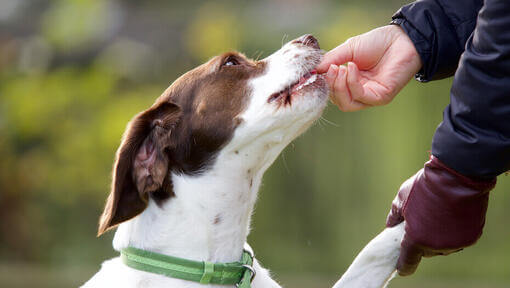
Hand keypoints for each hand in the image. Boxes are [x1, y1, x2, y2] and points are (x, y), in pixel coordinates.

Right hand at [316, 25, 421, 110]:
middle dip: (330, 85)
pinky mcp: (381, 98)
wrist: (401, 39)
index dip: (324, 83)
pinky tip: (352, 67)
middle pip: (338, 100)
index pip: (332, 91)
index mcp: (351, 82)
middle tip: (330, 68)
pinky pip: (360, 96)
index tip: (317, 70)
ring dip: (339, 86)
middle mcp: (360, 92)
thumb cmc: (377, 43)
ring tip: (340, 68)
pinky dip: (352, 82)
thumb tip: (314, 71)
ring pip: (346, 104)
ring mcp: (370, 97)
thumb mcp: (348, 49)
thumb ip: (331, 60)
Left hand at [386, 156, 495, 275]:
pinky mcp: (471, 238)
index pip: (408, 262)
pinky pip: (457, 239)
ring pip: (443, 246)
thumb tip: (389, 224)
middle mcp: (437, 247)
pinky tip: (450, 216)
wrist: (457, 176)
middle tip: (419, 223)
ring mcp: (455, 244)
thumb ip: (394, 215)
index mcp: (416, 239)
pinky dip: (453, 232)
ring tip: (435, 216)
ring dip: (438, 236)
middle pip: (426, 251)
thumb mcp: (402, 197)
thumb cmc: (425, 187)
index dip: (403, 264)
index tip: (401, 267)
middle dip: (421, 240)